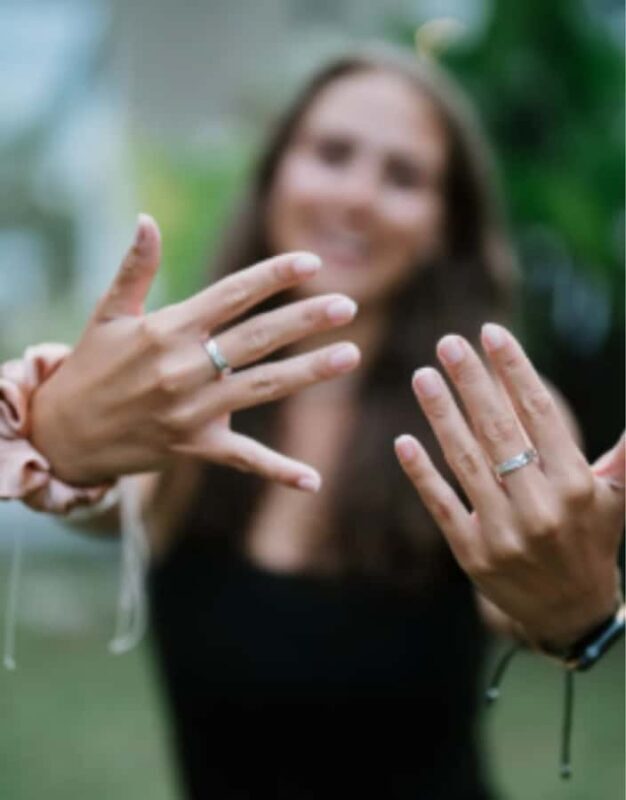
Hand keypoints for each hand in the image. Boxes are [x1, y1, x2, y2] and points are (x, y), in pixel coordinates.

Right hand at [31, 214, 359, 490]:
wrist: (63, 434)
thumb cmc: (89, 368)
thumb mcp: (109, 315)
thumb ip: (134, 269)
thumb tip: (146, 220)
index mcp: (167, 330)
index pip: (231, 295)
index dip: (273, 277)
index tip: (312, 262)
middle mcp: (184, 369)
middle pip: (256, 339)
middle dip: (304, 320)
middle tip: (348, 305)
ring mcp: (192, 411)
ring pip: (262, 387)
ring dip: (309, 373)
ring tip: (351, 355)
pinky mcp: (194, 447)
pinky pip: (244, 459)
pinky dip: (278, 471)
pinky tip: (313, 480)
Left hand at [395, 323, 623, 648]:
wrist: (569, 610)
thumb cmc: (593, 538)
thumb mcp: (618, 495)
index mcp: (578, 485)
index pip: (539, 412)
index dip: (513, 368)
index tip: (490, 333)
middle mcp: (542, 508)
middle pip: (498, 430)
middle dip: (471, 382)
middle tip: (447, 342)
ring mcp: (504, 533)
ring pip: (466, 461)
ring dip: (440, 415)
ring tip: (422, 376)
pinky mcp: (472, 554)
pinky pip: (442, 505)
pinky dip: (421, 473)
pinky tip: (404, 440)